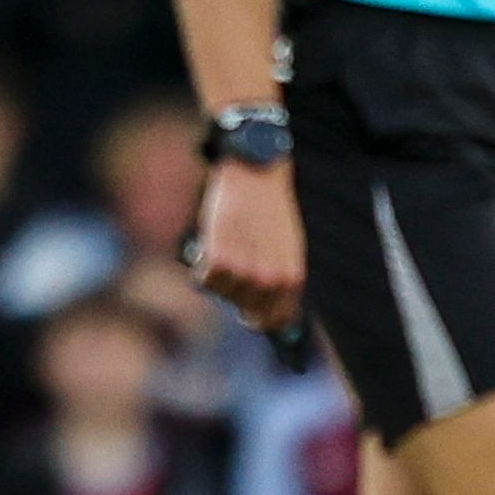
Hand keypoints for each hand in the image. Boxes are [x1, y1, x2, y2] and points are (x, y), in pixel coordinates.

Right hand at [188, 162, 304, 335]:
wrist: (256, 173)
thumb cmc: (268, 209)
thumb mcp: (285, 247)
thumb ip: (277, 278)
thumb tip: (263, 313)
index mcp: (292, 278)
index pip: (278, 320)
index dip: (261, 318)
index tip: (249, 313)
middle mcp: (270, 280)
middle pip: (246, 311)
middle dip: (237, 294)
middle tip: (233, 269)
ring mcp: (245, 272)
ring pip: (222, 294)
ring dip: (219, 276)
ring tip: (226, 246)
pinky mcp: (219, 260)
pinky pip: (204, 278)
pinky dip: (202, 264)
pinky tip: (211, 243)